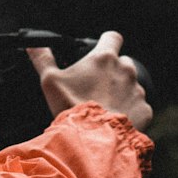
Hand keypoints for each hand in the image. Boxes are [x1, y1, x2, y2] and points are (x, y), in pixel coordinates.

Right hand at [28, 31, 152, 131]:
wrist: (93, 139)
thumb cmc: (71, 107)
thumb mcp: (50, 81)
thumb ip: (43, 59)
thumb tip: (33, 46)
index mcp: (104, 58)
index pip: (113, 37)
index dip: (106, 43)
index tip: (99, 53)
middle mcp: (126, 70)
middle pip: (123, 63)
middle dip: (112, 72)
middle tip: (96, 86)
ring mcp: (138, 90)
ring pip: (131, 86)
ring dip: (121, 92)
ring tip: (104, 106)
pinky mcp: (145, 110)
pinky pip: (138, 106)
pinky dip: (130, 111)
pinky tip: (114, 119)